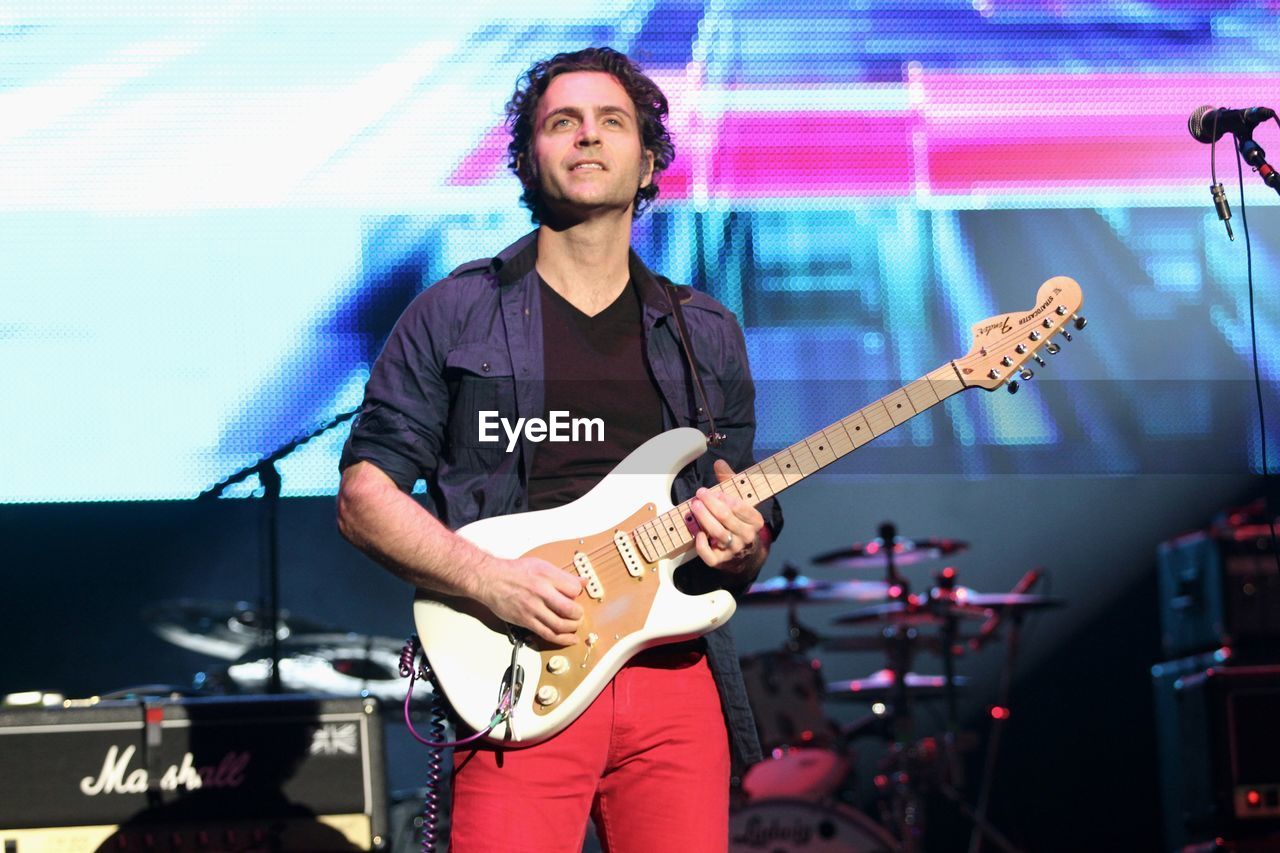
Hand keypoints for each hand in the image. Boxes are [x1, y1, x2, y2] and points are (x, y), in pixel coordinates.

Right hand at [476, 556, 583, 645]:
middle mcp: (540, 592)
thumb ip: (562, 575)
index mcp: (546, 576)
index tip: (576, 595)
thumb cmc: (514, 571)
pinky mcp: (526, 621)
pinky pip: (547, 634)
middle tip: (578, 613)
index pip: (573, 589)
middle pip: (570, 609)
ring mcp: (532, 609)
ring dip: (572, 628)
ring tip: (574, 625)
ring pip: (560, 625)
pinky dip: (562, 639)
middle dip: (579, 614)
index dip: (578, 593)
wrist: (490, 579)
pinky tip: (570, 639)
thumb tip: (583, 582)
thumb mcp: (541, 565)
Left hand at [687, 459, 767, 574]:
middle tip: (698, 495)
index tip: (710, 491)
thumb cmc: (739, 522)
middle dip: (709, 504)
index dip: (722, 497)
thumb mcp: (740, 501)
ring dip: (703, 518)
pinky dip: (701, 544)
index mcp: (755, 520)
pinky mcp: (721, 561)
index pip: (738, 506)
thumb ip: (729, 481)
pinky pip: (709, 554)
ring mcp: (734, 550)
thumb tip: (719, 463)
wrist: (745, 555)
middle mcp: (747, 536)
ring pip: (717, 533)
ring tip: (694, 506)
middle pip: (726, 517)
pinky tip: (697, 533)